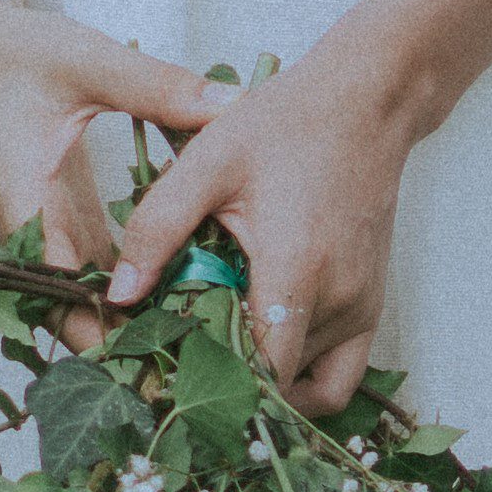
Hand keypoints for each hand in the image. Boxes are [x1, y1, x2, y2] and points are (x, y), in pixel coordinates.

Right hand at [0, 24, 222, 341]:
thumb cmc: (15, 52)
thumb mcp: (88, 64)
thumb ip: (157, 86)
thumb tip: (233, 106)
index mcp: (26, 210)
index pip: (63, 300)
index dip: (111, 336)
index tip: (168, 359)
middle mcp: (31, 234)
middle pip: (78, 316)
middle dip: (133, 344)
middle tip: (205, 364)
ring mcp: (44, 230)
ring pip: (87, 299)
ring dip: (136, 318)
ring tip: (206, 340)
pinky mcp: (58, 218)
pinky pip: (96, 268)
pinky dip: (134, 284)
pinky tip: (187, 290)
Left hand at [104, 33, 420, 417]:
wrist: (367, 103)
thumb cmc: (286, 125)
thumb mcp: (207, 162)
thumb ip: (157, 227)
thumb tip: (119, 296)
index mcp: (295, 271)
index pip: (257, 376)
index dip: (208, 385)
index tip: (165, 374)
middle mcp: (338, 303)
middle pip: (275, 386)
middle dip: (223, 383)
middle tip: (176, 359)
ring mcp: (361, 311)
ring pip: (305, 388)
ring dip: (259, 380)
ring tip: (214, 346)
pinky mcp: (372, 309)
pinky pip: (338, 379)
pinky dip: (301, 381)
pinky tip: (262, 349)